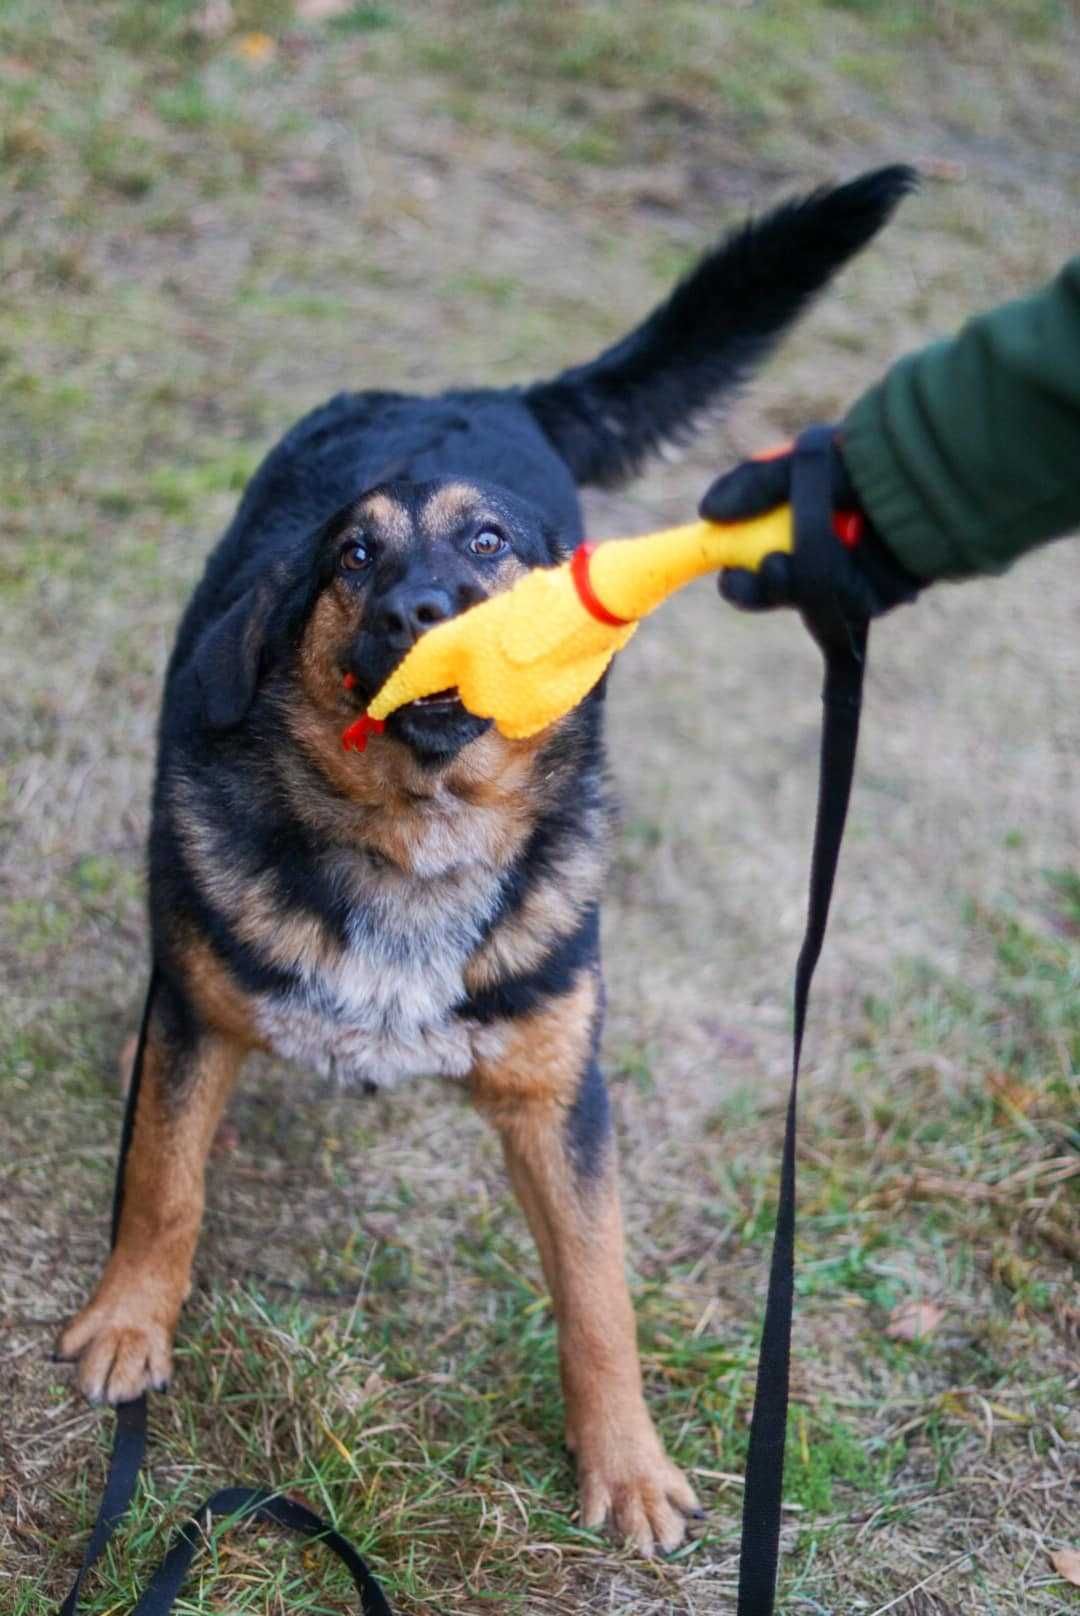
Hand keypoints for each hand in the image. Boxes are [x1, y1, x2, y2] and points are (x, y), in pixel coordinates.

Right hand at [700, 428, 921, 620]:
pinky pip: (838, 604)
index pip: (749, 561)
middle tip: (745, 577)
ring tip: (786, 560)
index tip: (721, 563)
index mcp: (791, 530)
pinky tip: (834, 560)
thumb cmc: (863, 459)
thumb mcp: (802, 462)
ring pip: (801, 599)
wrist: (924, 468)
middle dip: (754, 590)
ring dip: (788, 583)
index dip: (733, 569)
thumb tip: (707, 511)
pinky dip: (830, 581)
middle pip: (770, 592)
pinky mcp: (871, 599)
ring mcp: (843, 584)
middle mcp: (815, 560)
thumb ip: (754, 482)